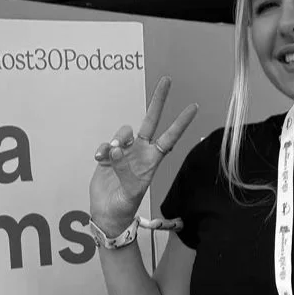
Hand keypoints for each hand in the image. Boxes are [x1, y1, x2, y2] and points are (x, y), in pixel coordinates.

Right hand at [89, 76, 197, 234]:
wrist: (107, 214)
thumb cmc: (124, 207)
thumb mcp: (130, 191)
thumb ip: (124, 169)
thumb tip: (116, 150)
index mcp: (152, 161)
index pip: (170, 138)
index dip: (181, 123)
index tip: (194, 107)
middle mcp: (140, 153)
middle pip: (150, 121)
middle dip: (159, 101)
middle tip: (168, 80)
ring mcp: (124, 153)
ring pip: (123, 132)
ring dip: (117, 139)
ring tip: (111, 154)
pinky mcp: (108, 156)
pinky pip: (106, 145)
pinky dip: (103, 149)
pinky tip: (100, 160)